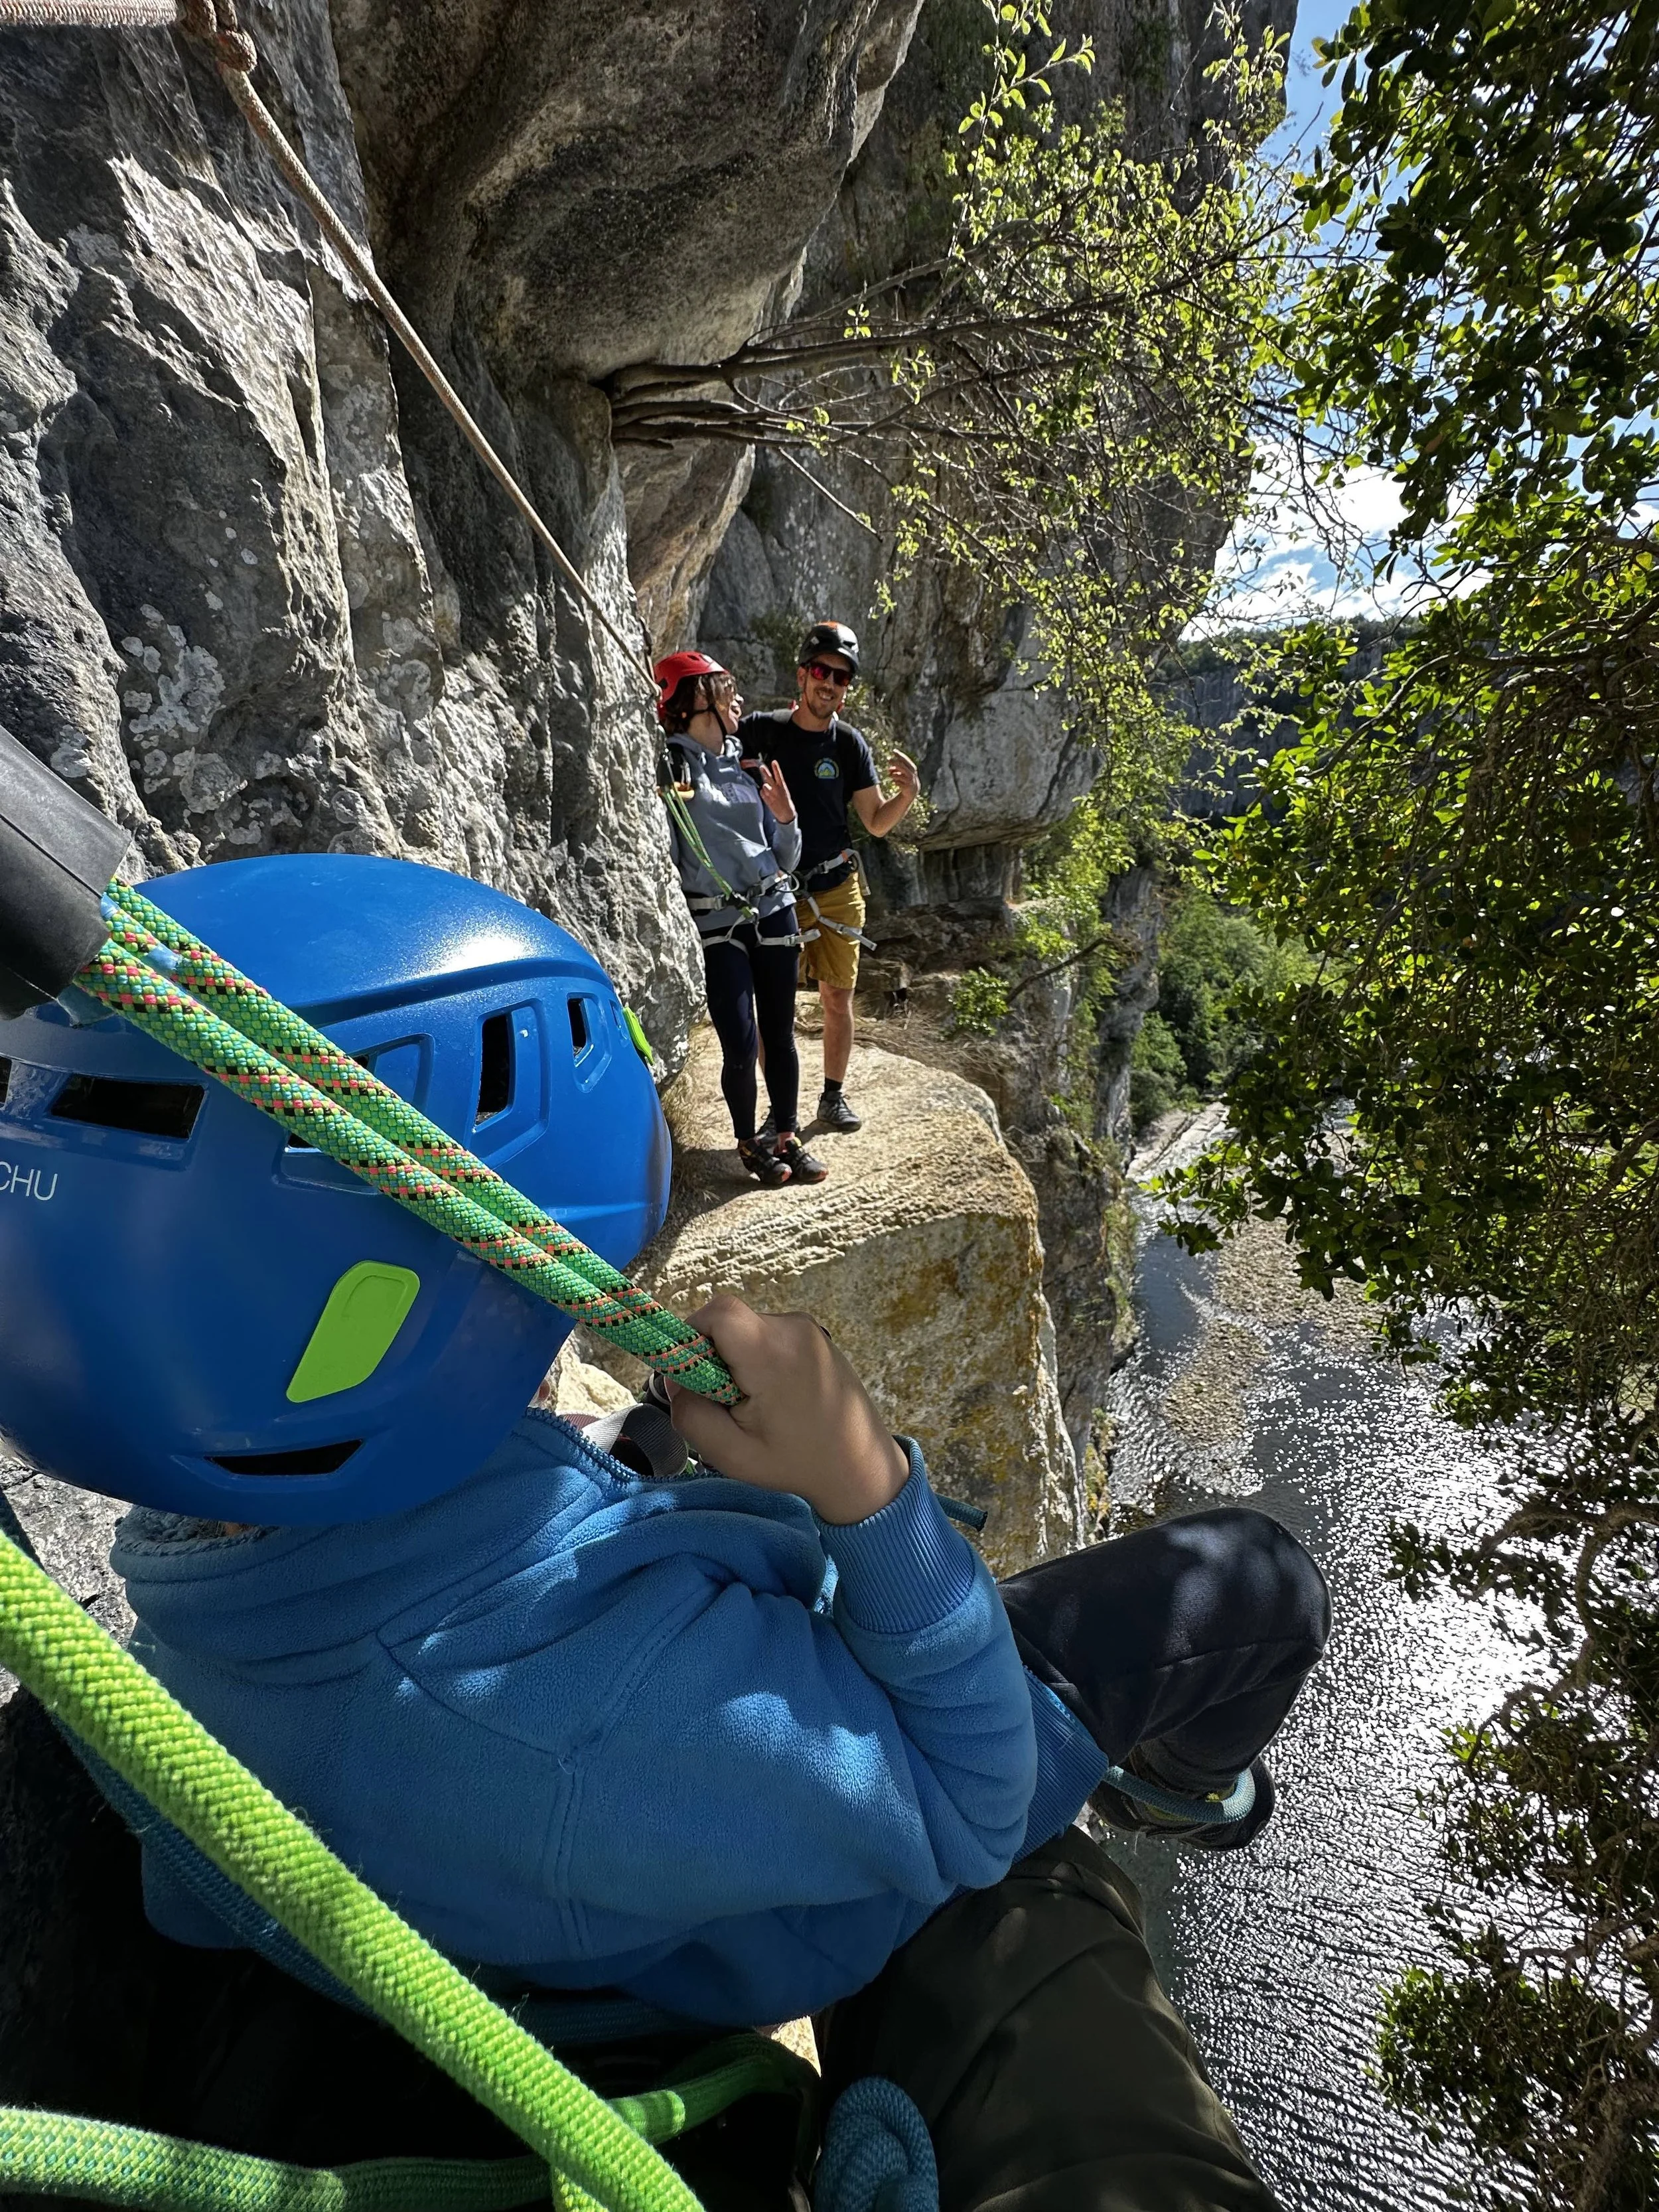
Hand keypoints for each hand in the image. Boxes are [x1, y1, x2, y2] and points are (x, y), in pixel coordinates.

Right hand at [665, 1295, 907, 1523]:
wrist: (861, 1466)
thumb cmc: (796, 1463)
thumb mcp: (731, 1453)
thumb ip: (691, 1414)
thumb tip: (674, 1378)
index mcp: (771, 1352)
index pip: (717, 1312)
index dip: (691, 1334)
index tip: (691, 1374)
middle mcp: (793, 1328)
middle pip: (730, 1322)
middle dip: (713, 1356)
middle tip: (725, 1401)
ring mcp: (809, 1329)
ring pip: (748, 1329)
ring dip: (737, 1361)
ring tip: (755, 1405)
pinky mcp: (817, 1336)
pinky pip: (770, 1335)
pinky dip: (760, 1360)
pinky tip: (777, 1398)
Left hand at [751, 758, 795, 822]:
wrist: (786, 814)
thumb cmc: (785, 801)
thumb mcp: (783, 791)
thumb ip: (776, 785)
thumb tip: (766, 780)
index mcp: (782, 787)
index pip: (779, 775)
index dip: (776, 768)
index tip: (774, 762)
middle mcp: (777, 790)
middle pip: (770, 779)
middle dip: (765, 772)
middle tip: (761, 767)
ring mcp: (771, 795)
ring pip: (764, 786)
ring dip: (765, 786)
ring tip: (768, 788)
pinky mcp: (767, 800)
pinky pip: (762, 793)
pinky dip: (763, 793)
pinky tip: (767, 796)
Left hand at [887, 750, 919, 802]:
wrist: (911, 792)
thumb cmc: (905, 779)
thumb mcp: (901, 772)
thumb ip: (895, 768)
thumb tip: (889, 769)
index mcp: (912, 769)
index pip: (906, 760)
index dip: (900, 755)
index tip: (894, 750)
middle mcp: (912, 774)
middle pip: (902, 766)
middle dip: (895, 763)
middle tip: (888, 759)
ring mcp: (910, 781)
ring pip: (898, 775)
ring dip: (893, 775)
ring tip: (890, 775)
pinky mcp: (907, 788)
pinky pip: (898, 783)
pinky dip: (895, 782)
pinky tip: (895, 783)